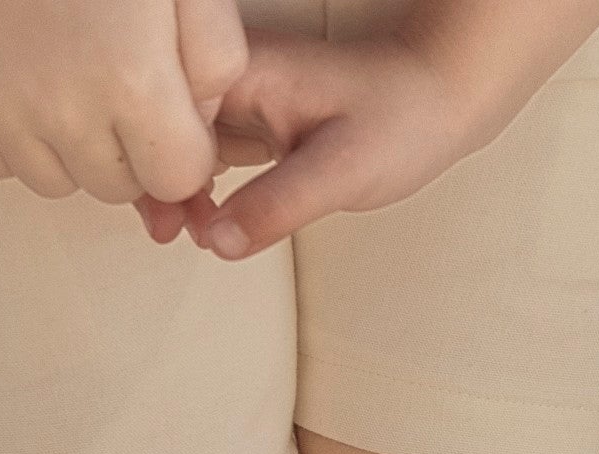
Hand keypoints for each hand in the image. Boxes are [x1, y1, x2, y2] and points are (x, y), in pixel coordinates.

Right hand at [0, 0, 246, 204]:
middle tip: (123, 92)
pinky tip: (31, 90)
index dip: (184, 151)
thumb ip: (215, 62)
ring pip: (57, 183)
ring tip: (76, 86)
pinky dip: (18, 142)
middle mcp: (64, 109)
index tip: (175, 115)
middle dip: (132, 153)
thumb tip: (199, 125)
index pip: (177, 179)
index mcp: (133, 82)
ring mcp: (1, 107)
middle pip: (118, 188)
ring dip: (74, 153)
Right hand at [139, 30, 514, 258]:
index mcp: (238, 69)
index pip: (165, 119)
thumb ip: (276, 206)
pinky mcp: (253, 112)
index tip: (165, 225)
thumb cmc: (401, 119)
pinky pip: (209, 145)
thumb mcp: (340, 171)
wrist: (441, 98)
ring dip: (177, 184)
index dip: (157, 174)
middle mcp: (229, 73)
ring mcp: (239, 91)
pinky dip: (203, 178)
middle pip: (162, 127)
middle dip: (157, 180)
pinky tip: (210, 214)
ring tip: (185, 230)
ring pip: (182, 140)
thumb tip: (216, 240)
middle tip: (168, 234)